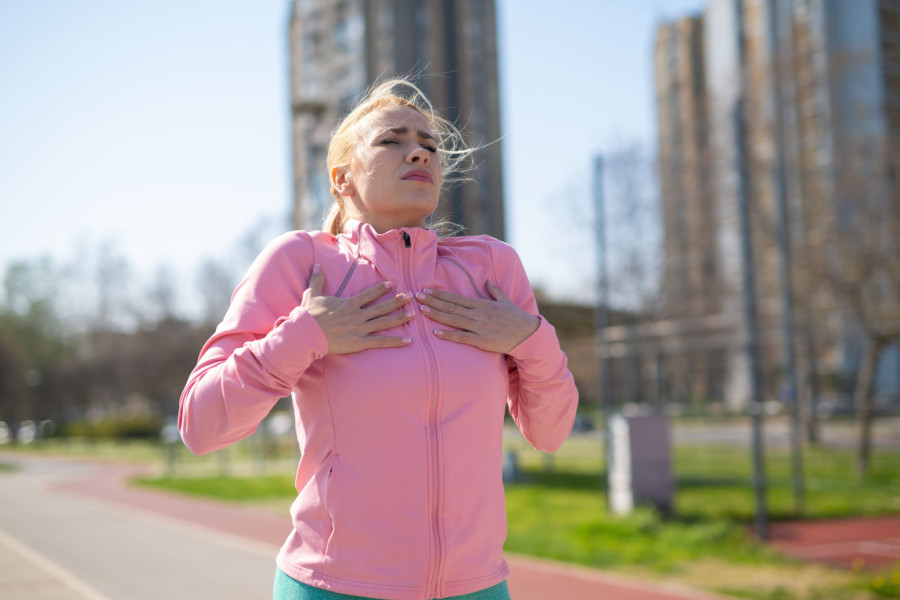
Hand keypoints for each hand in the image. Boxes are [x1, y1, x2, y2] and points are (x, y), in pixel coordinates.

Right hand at [301, 265, 413, 353]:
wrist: (306, 334)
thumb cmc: (309, 315)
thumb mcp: (312, 294)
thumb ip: (317, 279)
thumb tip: (317, 265)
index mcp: (349, 303)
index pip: (369, 294)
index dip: (381, 289)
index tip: (392, 284)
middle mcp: (358, 314)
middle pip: (382, 307)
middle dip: (397, 301)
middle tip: (411, 297)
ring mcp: (360, 329)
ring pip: (385, 322)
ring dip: (400, 318)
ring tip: (413, 314)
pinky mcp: (360, 342)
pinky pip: (381, 341)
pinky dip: (395, 341)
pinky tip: (408, 340)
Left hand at [416, 280, 539, 352]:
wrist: (528, 334)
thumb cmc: (516, 318)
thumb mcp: (505, 301)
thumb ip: (494, 290)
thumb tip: (488, 280)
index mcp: (481, 304)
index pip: (456, 298)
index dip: (440, 294)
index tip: (426, 290)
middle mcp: (477, 314)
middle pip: (451, 307)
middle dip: (432, 302)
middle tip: (416, 297)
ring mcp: (479, 327)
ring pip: (453, 320)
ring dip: (436, 315)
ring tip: (422, 310)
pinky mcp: (482, 341)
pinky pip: (462, 337)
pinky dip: (449, 335)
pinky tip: (436, 332)